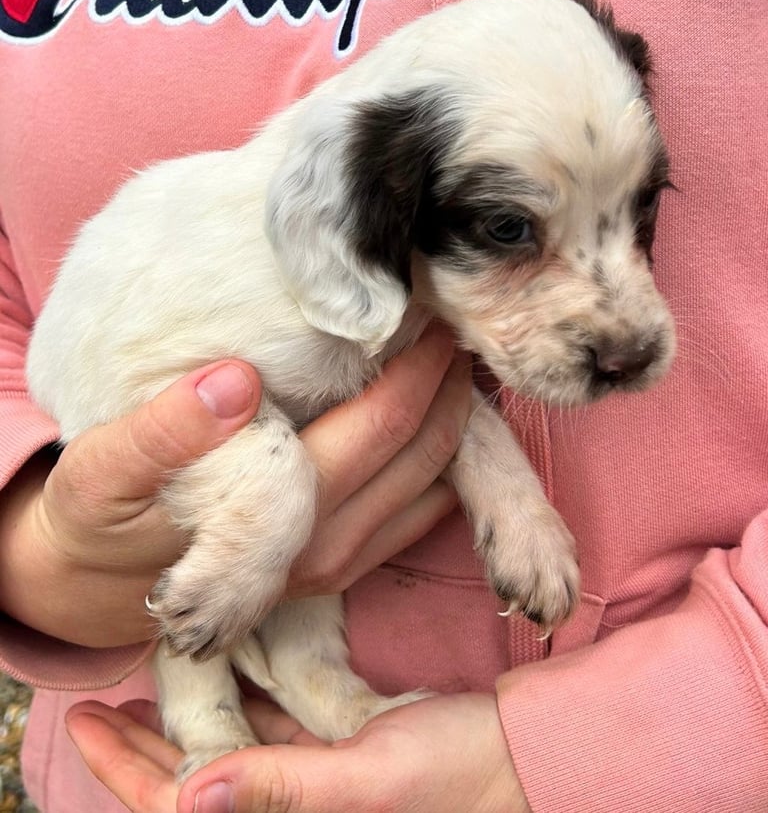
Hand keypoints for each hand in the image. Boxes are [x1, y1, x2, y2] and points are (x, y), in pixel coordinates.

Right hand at [0, 326, 468, 645]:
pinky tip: (437, 412)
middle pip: (421, 449)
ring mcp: (336, 565)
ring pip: (434, 482)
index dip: (416, 363)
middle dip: (446, 380)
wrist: (101, 578)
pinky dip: (443, 460)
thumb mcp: (102, 470)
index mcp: (275, 517)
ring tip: (453, 355)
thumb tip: (234, 382)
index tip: (426, 305)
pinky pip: (421, 514)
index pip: (382, 426)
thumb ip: (160, 432)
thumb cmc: (104, 510)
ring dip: (454, 417)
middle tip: (448, 316)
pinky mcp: (341, 569)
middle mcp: (321, 547)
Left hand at [66, 692, 532, 812]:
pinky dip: (238, 708)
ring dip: (187, 726)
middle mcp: (294, 807)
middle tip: (100, 706)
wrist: (519, 757)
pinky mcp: (336, 753)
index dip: (126, 771)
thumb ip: (281, 789)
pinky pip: (269, 735)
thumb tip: (187, 795)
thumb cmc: (458, 774)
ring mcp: (314, 782)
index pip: (183, 806)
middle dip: (142, 751)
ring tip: (147, 689)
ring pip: (228, 756)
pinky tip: (224, 677)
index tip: (85, 722)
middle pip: (195, 785)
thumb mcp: (369, 779)